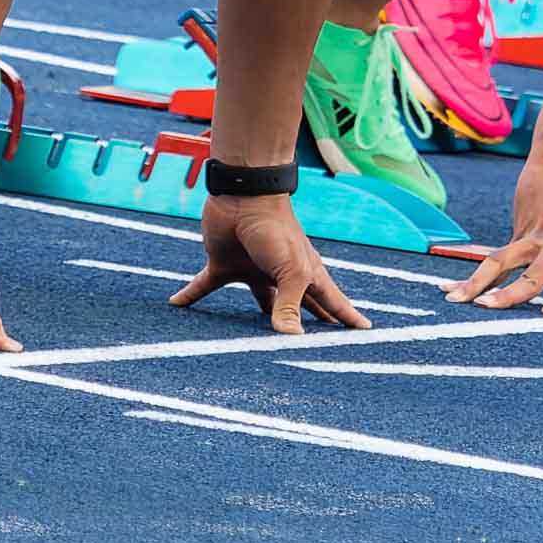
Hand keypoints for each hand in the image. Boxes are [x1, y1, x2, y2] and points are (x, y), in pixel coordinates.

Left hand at [170, 194, 370, 333]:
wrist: (241, 194)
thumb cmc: (275, 229)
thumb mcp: (289, 270)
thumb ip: (288, 305)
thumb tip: (291, 339)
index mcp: (306, 277)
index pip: (332, 304)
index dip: (348, 320)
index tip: (366, 333)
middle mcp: (282, 277)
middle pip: (297, 308)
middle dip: (308, 327)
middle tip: (318, 348)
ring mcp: (254, 271)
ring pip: (259, 303)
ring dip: (256, 324)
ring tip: (255, 347)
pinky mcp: (224, 265)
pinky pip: (205, 286)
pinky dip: (191, 295)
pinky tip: (177, 305)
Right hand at [441, 158, 542, 314]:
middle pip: (534, 272)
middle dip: (511, 292)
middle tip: (489, 308)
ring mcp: (536, 235)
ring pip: (503, 261)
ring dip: (480, 281)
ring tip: (458, 299)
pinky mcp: (517, 230)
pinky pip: (493, 257)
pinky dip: (473, 275)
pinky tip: (452, 289)